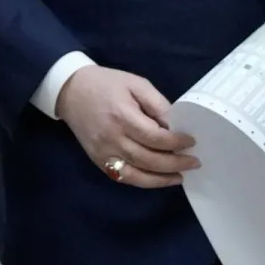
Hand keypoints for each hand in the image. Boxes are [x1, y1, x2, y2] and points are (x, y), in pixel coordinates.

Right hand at [54, 65, 198, 187]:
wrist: (70, 90)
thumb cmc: (106, 83)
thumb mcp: (136, 84)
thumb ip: (157, 104)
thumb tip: (176, 126)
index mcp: (123, 116)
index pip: (156, 138)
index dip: (177, 142)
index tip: (191, 141)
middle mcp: (113, 139)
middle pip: (149, 160)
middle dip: (175, 163)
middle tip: (194, 162)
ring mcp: (104, 153)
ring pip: (138, 174)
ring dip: (162, 179)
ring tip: (180, 176)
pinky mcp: (98, 160)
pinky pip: (124, 177)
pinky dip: (143, 181)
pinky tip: (158, 179)